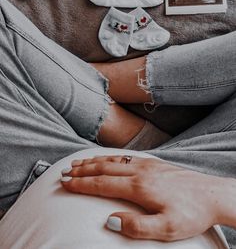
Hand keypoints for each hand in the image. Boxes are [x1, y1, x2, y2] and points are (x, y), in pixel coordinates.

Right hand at [61, 155, 226, 241]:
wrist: (213, 195)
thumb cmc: (191, 214)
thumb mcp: (167, 229)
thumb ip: (137, 227)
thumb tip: (110, 220)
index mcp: (140, 187)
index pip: (103, 183)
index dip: (82, 184)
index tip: (65, 183)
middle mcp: (141, 171)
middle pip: (104, 168)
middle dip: (82, 170)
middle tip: (64, 172)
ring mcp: (148, 165)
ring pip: (114, 159)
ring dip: (94, 161)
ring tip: (78, 163)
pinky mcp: (156, 163)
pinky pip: (126, 156)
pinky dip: (110, 156)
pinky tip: (108, 158)